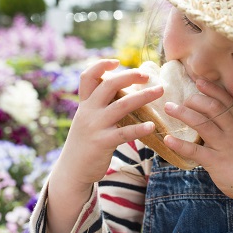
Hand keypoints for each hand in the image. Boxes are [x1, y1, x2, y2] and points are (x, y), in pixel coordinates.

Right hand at [53, 59, 163, 189]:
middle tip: (148, 75)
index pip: (87, 77)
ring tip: (160, 91)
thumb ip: (101, 105)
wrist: (72, 170)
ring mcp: (95, 126)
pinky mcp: (103, 142)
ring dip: (143, 96)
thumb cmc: (86, 142)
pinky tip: (153, 126)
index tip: (117, 61)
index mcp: (85, 104)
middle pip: (109, 85)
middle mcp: (88, 111)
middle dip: (129, 76)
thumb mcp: (88, 119)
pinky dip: (139, 128)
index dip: (101, 65)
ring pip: (122, 105)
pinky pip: (124, 133)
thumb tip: (124, 89)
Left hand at [163, 79, 232, 200]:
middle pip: (213, 108)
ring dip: (184, 114)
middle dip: (194, 100)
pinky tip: (168, 139)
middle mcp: (231, 131)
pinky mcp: (215, 161)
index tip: (199, 81)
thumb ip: (228, 128)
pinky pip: (195, 150)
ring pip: (203, 124)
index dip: (212, 90)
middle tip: (179, 100)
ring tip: (168, 108)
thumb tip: (208, 119)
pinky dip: (180, 144)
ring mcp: (224, 146)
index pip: (226, 101)